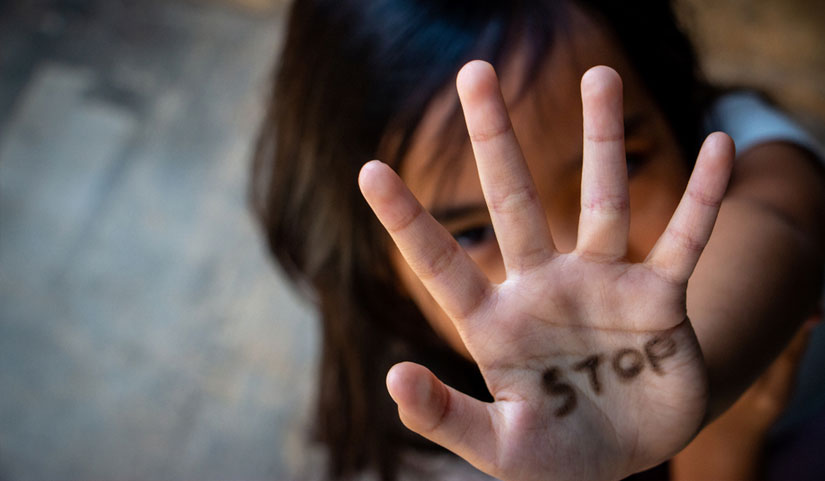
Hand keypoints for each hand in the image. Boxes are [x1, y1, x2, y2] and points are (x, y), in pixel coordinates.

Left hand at [359, 61, 733, 480]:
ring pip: (603, 199)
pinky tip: (719, 147)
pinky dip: (704, 198)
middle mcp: (544, 288)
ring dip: (603, 138)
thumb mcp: (498, 448)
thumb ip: (446, 417)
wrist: (625, 460)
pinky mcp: (659, 301)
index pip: (443, 263)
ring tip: (600, 75)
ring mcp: (603, 287)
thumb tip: (394, 377)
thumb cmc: (554, 456)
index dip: (407, 219)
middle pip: (514, 202)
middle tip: (475, 70)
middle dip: (495, 139)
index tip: (369, 170)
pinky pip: (685, 239)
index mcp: (496, 324)